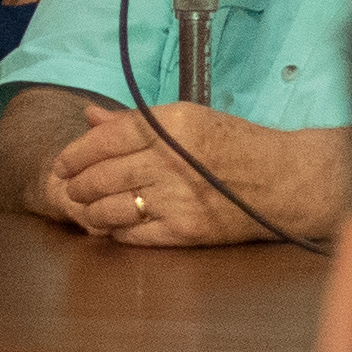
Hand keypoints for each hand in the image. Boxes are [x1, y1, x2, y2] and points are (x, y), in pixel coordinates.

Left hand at [37, 101, 273, 244]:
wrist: (288, 182)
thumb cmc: (239, 146)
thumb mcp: (190, 119)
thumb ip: (135, 121)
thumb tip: (90, 117)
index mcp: (172, 126)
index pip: (105, 139)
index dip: (75, 153)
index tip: (63, 163)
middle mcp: (171, 161)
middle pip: (101, 176)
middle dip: (76, 185)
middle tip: (69, 189)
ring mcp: (178, 199)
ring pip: (110, 208)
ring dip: (89, 211)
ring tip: (85, 208)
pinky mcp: (186, 231)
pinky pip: (133, 234)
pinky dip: (116, 230)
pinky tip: (114, 225)